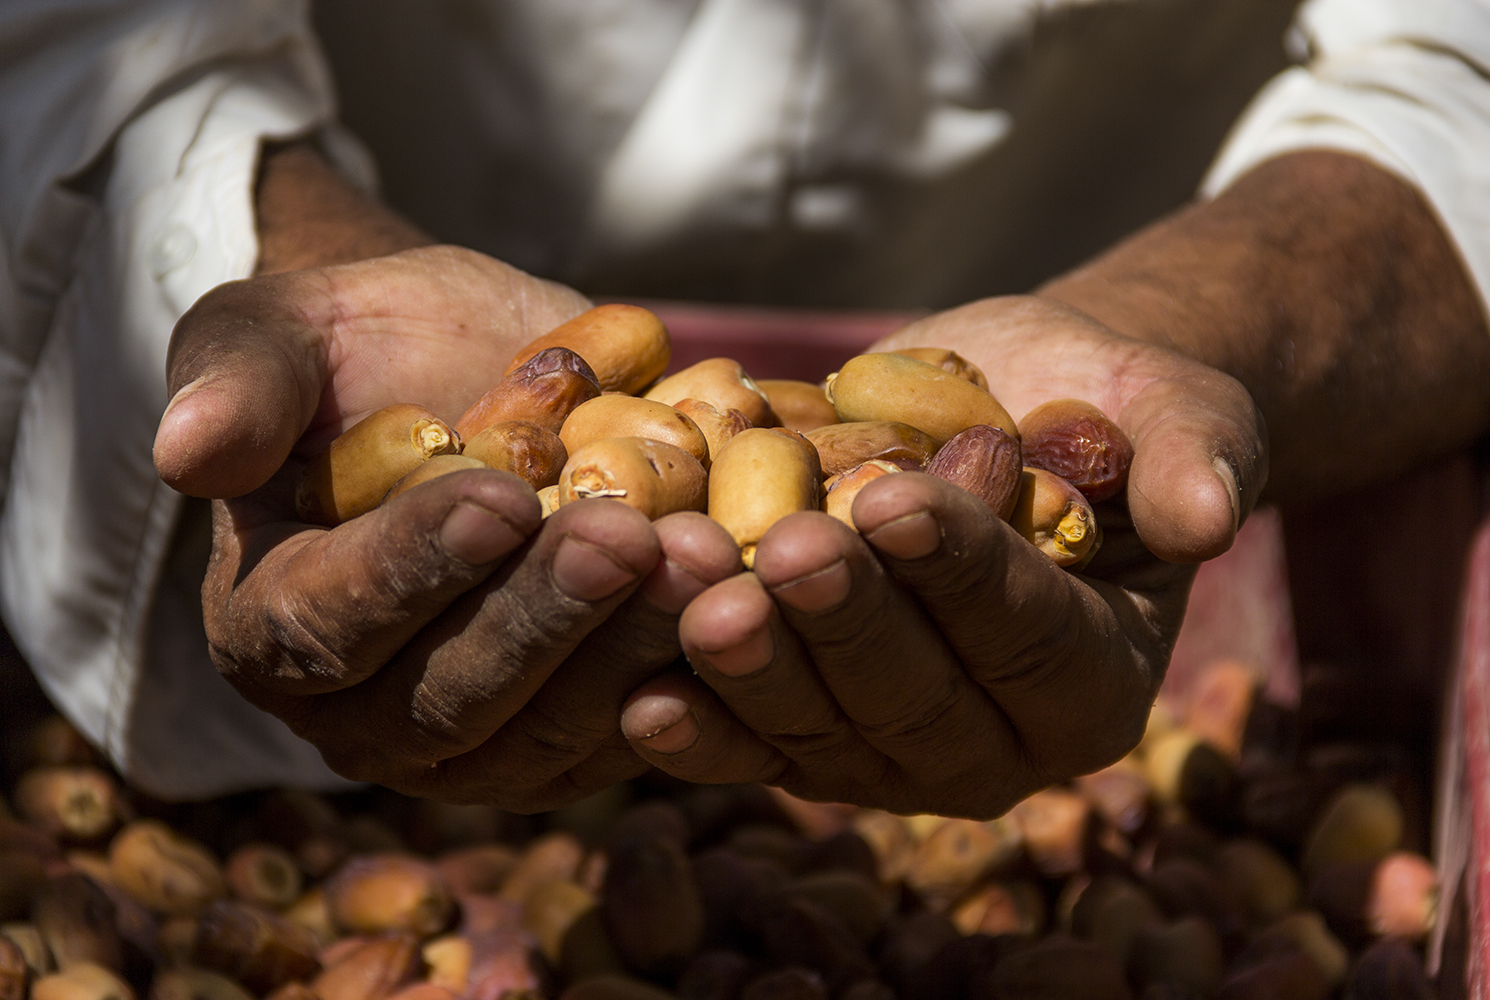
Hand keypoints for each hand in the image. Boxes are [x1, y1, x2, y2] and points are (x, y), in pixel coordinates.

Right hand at [153, 246, 740, 808]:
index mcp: (274, 626)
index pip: (328, 624)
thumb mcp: (284, 332)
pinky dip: (701, 673)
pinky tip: (755, 601)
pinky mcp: (581, 738)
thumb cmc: (363, 349)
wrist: (474, 371)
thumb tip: (184, 450)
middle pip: (455, 699)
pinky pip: (641, 729)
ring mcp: (484, 740)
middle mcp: (370, 713)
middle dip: (546, 617)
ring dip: (636, 651)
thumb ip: (238, 381)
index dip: (413, 568)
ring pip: (556, 729)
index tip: (498, 495)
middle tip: (628, 536)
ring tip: (711, 561)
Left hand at [619, 296, 1266, 817]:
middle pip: (915, 700)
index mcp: (1097, 680)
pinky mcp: (808, 731)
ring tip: (691, 595)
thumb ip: (1200, 455)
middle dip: (844, 626)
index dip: (965, 572)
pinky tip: (638, 689)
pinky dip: (695, 722)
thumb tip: (1210, 512)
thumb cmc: (1101, 409)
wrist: (1003, 413)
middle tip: (781, 555)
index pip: (1030, 633)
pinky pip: (749, 742)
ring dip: (751, 670)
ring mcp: (892, 753)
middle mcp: (995, 743)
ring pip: (820, 730)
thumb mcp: (1177, 410)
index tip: (895, 498)